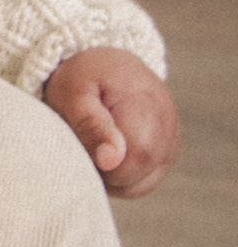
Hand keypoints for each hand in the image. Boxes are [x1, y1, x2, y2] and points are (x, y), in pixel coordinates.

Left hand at [43, 47, 177, 196]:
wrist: (108, 62)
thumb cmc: (85, 77)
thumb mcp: (75, 93)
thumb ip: (91, 125)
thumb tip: (112, 160)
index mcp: (147, 114)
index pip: (123, 169)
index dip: (94, 165)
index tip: (78, 141)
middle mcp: (168, 131)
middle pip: (132, 179)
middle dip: (100, 169)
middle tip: (83, 138)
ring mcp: (171, 142)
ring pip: (137, 184)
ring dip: (110, 173)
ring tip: (95, 139)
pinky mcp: (168, 152)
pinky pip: (142, 180)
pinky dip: (121, 173)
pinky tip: (108, 149)